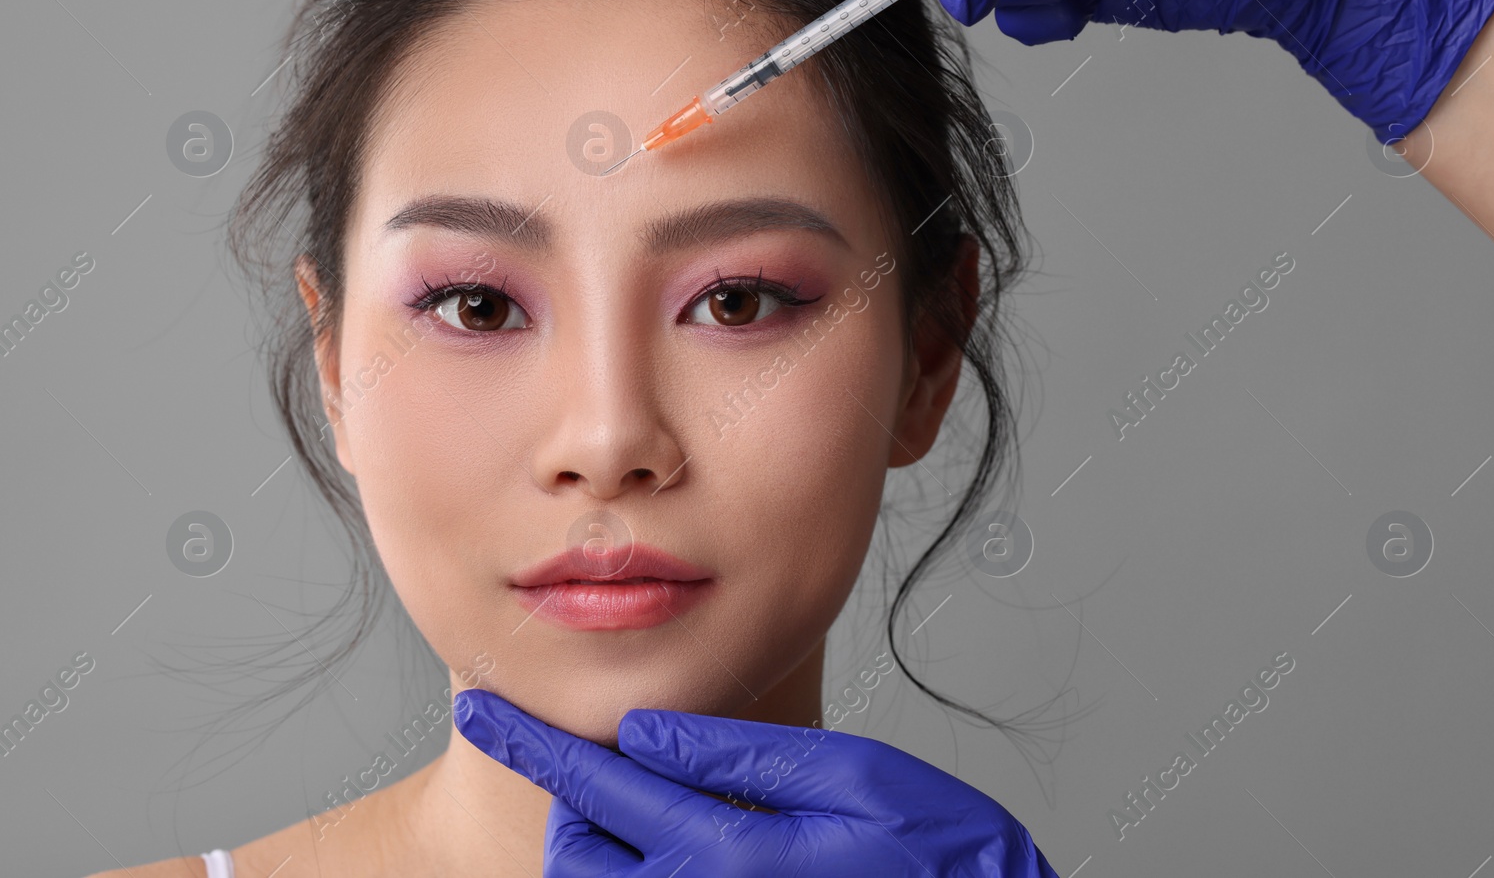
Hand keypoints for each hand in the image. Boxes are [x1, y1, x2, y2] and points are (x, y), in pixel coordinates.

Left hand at [454, 688, 1060, 876]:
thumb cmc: (943, 861)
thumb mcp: (857, 782)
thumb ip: (744, 759)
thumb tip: (648, 736)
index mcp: (729, 859)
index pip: (601, 787)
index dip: (532, 739)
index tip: (479, 704)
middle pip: (579, 859)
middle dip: (587, 810)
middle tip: (645, 780)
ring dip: (613, 851)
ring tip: (682, 822)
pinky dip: (643, 877)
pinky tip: (695, 851)